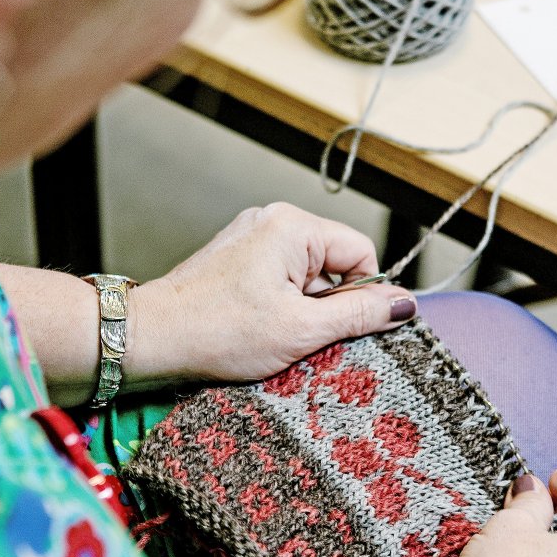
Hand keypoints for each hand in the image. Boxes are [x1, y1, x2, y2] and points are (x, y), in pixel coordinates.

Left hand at [126, 202, 416, 384]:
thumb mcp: (302, 330)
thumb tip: (405, 304)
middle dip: (327, 303)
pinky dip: (280, 304)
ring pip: (307, 273)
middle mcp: (272, 219)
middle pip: (334, 262)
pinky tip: (257, 326)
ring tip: (272, 332)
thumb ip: (359, 314)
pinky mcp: (236, 255)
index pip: (360, 253)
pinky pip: (280, 276)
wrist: (152, 338)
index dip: (361, 295)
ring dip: (302, 307)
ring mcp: (251, 235)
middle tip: (300, 334)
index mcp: (292, 226)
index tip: (344, 329)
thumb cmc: (219, 332)